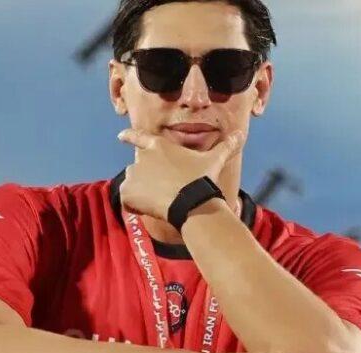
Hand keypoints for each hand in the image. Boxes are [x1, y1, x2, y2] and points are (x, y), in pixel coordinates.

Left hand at [116, 128, 243, 219]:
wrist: (191, 201)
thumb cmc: (201, 179)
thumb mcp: (214, 160)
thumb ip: (226, 146)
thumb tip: (241, 134)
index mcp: (159, 146)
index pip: (138, 137)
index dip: (129, 137)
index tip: (120, 137)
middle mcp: (142, 157)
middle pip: (138, 166)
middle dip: (146, 177)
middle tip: (162, 189)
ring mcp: (133, 174)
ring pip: (132, 182)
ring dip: (139, 190)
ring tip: (157, 201)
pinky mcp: (128, 192)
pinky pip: (126, 200)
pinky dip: (133, 206)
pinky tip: (149, 210)